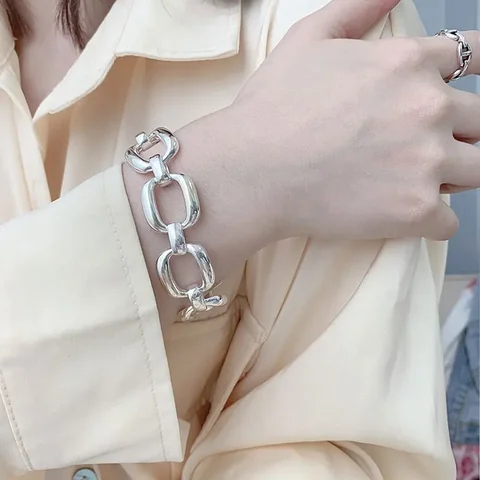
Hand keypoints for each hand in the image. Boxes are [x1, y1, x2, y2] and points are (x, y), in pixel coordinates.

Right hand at [232, 0, 479, 240]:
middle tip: (419, 147)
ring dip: (452, 175)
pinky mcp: (416, 211)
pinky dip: (431, 219)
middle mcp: (429, 108)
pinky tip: (400, 213)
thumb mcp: (308, 40)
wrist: (252, 172)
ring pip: (476, 170)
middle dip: (458, 132)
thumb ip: (357, 8)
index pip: (478, 55)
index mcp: (408, 63)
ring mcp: (427, 162)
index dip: (477, 72)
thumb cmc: (272, 110)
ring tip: (410, 181)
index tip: (461, 95)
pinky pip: (449, 221)